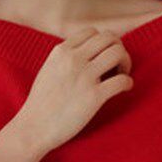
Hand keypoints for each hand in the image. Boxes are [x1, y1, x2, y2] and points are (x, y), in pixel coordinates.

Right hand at [16, 26, 133, 151]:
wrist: (34, 128)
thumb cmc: (40, 105)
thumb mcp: (48, 70)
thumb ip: (64, 59)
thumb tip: (84, 54)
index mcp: (61, 51)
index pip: (92, 32)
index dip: (103, 43)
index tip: (103, 57)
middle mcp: (74, 59)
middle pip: (109, 38)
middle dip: (118, 49)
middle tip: (117, 66)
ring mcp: (85, 77)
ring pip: (118, 53)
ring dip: (126, 62)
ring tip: (121, 75)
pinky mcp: (94, 97)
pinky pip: (121, 80)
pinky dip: (128, 83)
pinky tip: (125, 89)